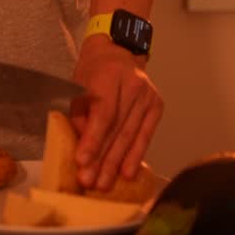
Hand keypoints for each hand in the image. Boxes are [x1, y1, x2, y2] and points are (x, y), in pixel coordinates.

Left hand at [69, 36, 162, 190]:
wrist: (118, 50)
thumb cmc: (93, 71)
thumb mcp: (78, 87)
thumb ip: (80, 116)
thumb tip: (82, 149)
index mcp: (110, 75)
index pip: (103, 114)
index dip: (93, 140)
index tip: (82, 162)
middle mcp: (134, 85)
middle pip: (117, 129)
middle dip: (103, 159)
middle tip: (90, 182)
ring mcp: (148, 96)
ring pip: (131, 136)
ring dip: (116, 164)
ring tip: (104, 184)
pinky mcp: (157, 106)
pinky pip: (145, 135)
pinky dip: (136, 156)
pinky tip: (127, 174)